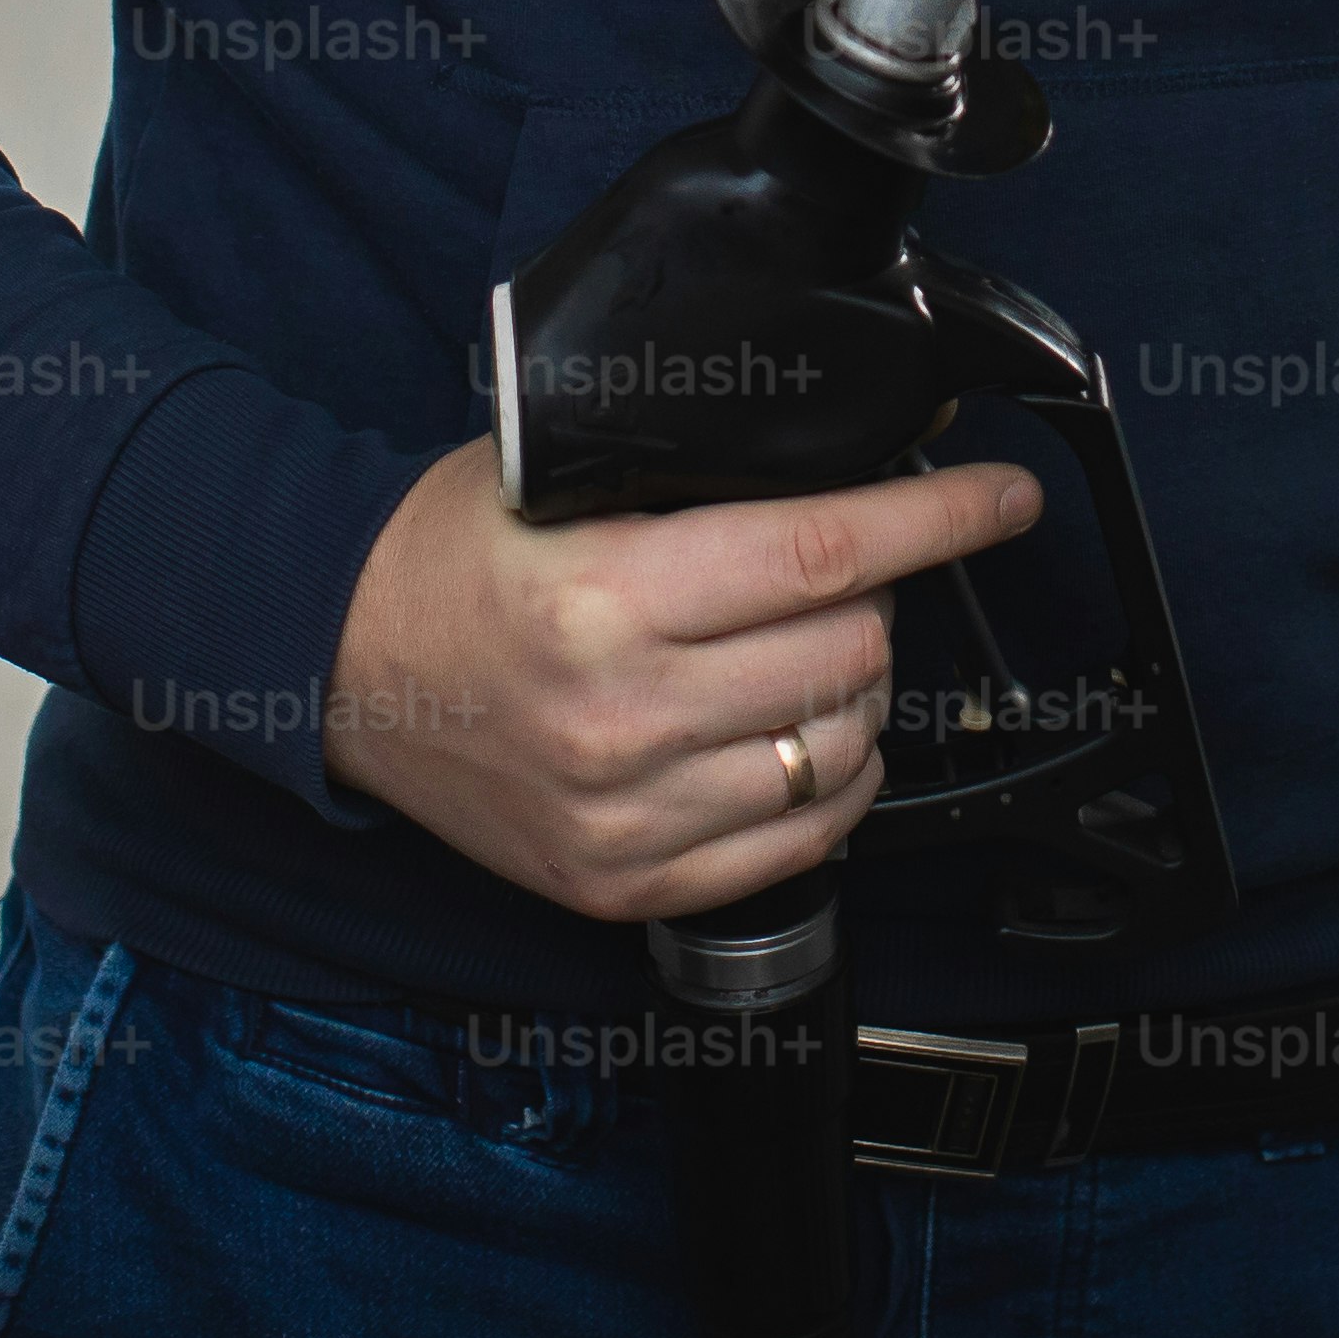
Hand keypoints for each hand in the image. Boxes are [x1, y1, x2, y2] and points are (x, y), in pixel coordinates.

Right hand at [325, 436, 1042, 920]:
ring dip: (860, 686)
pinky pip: (800, 839)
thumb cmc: (452, 554)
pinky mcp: (626, 882)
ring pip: (841, 745)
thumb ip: (698, 473)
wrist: (335, 665)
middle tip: (843, 567)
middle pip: (849, 650)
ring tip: (813, 646)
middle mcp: (623, 717)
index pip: (826, 552)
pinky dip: (833, 778)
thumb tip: (857, 455)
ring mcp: (628, 815)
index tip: (1003, 497)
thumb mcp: (562, 477)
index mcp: (607, 598)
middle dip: (880, 595)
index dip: (938, 517)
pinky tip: (805, 731)